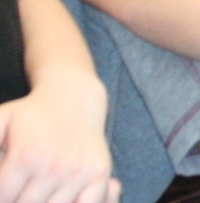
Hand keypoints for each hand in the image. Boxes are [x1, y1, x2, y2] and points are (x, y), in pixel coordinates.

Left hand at [0, 70, 116, 202]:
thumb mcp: (0, 121)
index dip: (0, 196)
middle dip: (15, 201)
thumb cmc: (30, 114)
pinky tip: (54, 197)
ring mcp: (79, 172)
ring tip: (31, 193)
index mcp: (26, 156)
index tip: (4, 189)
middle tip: (15, 191)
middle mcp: (55, 166)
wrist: (75, 98)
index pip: (3, 197)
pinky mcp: (99, 175)